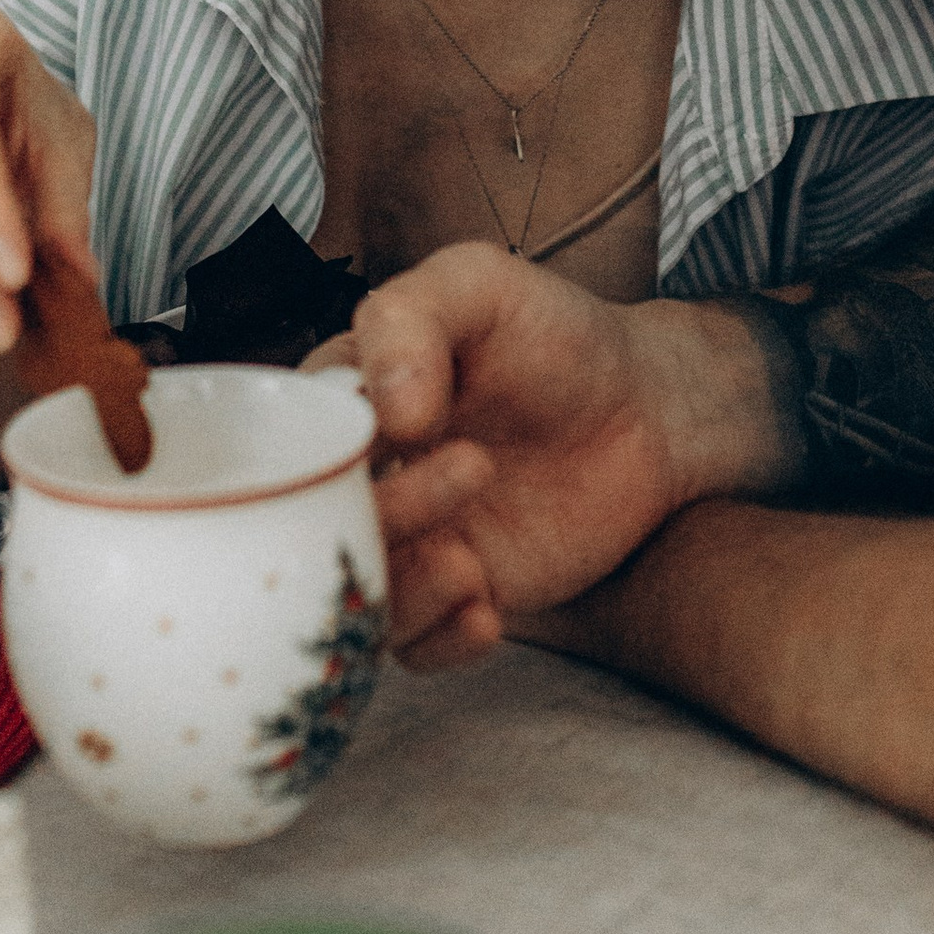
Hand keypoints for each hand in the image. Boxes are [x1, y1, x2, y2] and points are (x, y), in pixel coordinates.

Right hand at [345, 246, 788, 669]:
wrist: (648, 406)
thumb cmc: (555, 334)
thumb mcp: (479, 287)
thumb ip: (412, 321)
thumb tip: (385, 410)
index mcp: (342, 404)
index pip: (285, 447)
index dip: (316, 456)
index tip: (395, 432)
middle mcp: (362, 480)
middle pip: (320, 530)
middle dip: (384, 517)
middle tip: (472, 469)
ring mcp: (409, 541)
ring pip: (358, 596)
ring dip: (404, 591)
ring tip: (469, 566)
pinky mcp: (458, 591)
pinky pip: (417, 646)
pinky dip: (440, 641)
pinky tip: (487, 613)